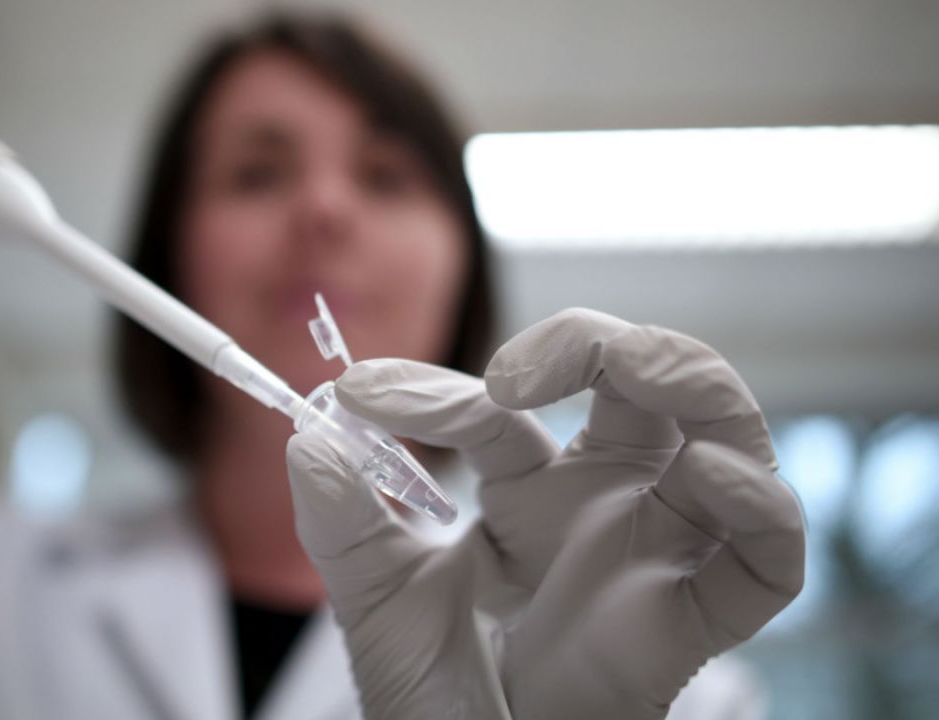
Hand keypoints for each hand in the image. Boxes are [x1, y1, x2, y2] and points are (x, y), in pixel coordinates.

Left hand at [286, 308, 804, 719]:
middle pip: (641, 380)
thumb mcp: (378, 599)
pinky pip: (767, 556)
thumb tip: (306, 438)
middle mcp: (602, 500)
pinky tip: (706, 476)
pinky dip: (758, 507)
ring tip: (631, 362)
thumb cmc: (435, 691)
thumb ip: (342, 521)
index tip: (360, 395)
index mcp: (528, 490)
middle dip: (594, 341)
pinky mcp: (695, 615)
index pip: (500, 412)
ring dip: (691, 380)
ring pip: (723, 432)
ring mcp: (656, 549)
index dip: (435, 393)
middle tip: (511, 371)